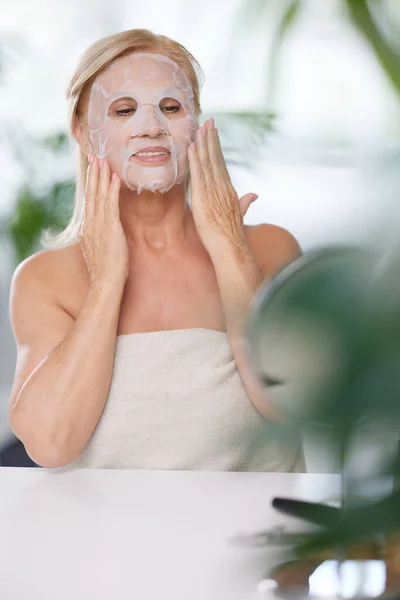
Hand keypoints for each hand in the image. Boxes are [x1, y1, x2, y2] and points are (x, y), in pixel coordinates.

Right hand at [78, 155, 129, 287]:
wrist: (106, 282)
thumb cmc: (107, 271)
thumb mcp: (101, 250)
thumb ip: (101, 237)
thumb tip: (107, 231)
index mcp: (87, 229)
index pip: (88, 201)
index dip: (91, 184)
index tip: (92, 170)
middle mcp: (90, 224)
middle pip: (90, 194)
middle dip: (93, 175)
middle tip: (94, 156)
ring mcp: (98, 225)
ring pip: (99, 196)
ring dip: (102, 177)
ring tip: (103, 160)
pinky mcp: (110, 228)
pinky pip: (111, 204)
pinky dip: (112, 189)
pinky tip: (115, 177)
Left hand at [187, 118, 258, 254]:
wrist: (230, 248)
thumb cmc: (233, 236)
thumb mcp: (240, 215)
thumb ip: (246, 202)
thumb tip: (255, 194)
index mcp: (229, 190)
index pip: (221, 164)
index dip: (216, 147)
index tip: (213, 132)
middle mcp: (222, 187)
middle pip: (215, 158)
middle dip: (211, 138)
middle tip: (208, 120)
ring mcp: (213, 192)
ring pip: (207, 162)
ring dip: (204, 144)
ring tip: (201, 127)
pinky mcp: (203, 198)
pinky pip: (198, 175)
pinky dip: (195, 160)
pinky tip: (192, 147)